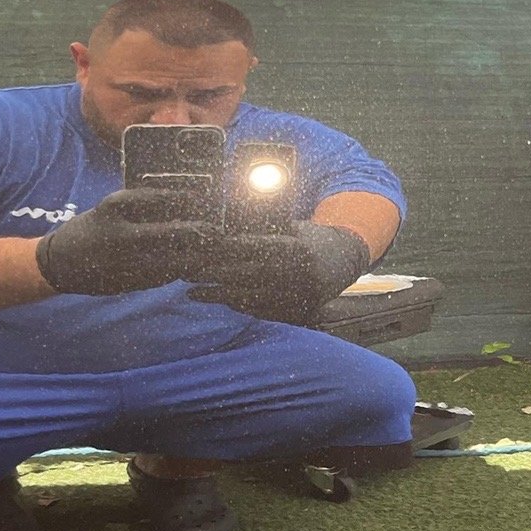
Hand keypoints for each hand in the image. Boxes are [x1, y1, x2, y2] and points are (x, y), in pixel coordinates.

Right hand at [34, 189, 215, 296]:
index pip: (154, 199)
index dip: (182, 198)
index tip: (202, 196)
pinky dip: (177, 270)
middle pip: (168, 233)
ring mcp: (120, 262)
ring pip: (168, 260)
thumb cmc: (91, 228)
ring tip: (211, 248)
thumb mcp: (108, 209)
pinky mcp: (124, 283)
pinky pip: (159, 277)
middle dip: (196, 231)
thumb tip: (181, 200)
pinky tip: (189, 263)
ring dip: (192, 255)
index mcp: (111, 210)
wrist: (57, 264)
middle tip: (215, 227)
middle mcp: (117, 235)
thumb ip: (140, 206)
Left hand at [187, 222, 370, 325]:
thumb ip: (265, 226)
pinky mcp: (296, 312)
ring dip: (218, 296)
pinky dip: (236, 306)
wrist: (342, 262)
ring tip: (193, 293)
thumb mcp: (292, 226)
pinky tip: (220, 301)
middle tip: (188, 273)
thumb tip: (228, 217)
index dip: (225, 249)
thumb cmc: (309, 239)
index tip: (202, 249)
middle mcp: (298, 274)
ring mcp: (297, 297)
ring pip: (249, 298)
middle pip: (246, 275)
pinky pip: (259, 311)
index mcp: (297, 248)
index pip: (254, 248)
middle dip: (214, 275)